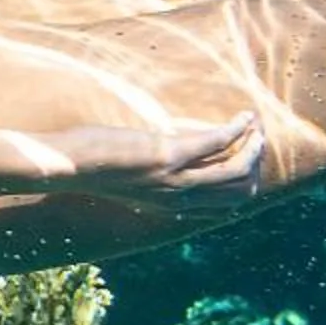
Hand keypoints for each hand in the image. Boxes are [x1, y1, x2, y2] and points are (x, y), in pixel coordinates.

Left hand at [57, 114, 266, 202]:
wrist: (66, 166)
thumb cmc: (91, 167)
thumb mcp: (132, 179)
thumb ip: (155, 176)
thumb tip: (170, 158)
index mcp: (170, 206)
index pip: (223, 207)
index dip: (243, 186)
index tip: (251, 162)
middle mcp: (178, 199)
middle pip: (237, 192)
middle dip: (254, 166)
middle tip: (259, 141)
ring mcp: (175, 179)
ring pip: (234, 170)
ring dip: (252, 147)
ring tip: (256, 128)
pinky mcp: (168, 155)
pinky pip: (216, 143)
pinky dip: (236, 129)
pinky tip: (243, 117)